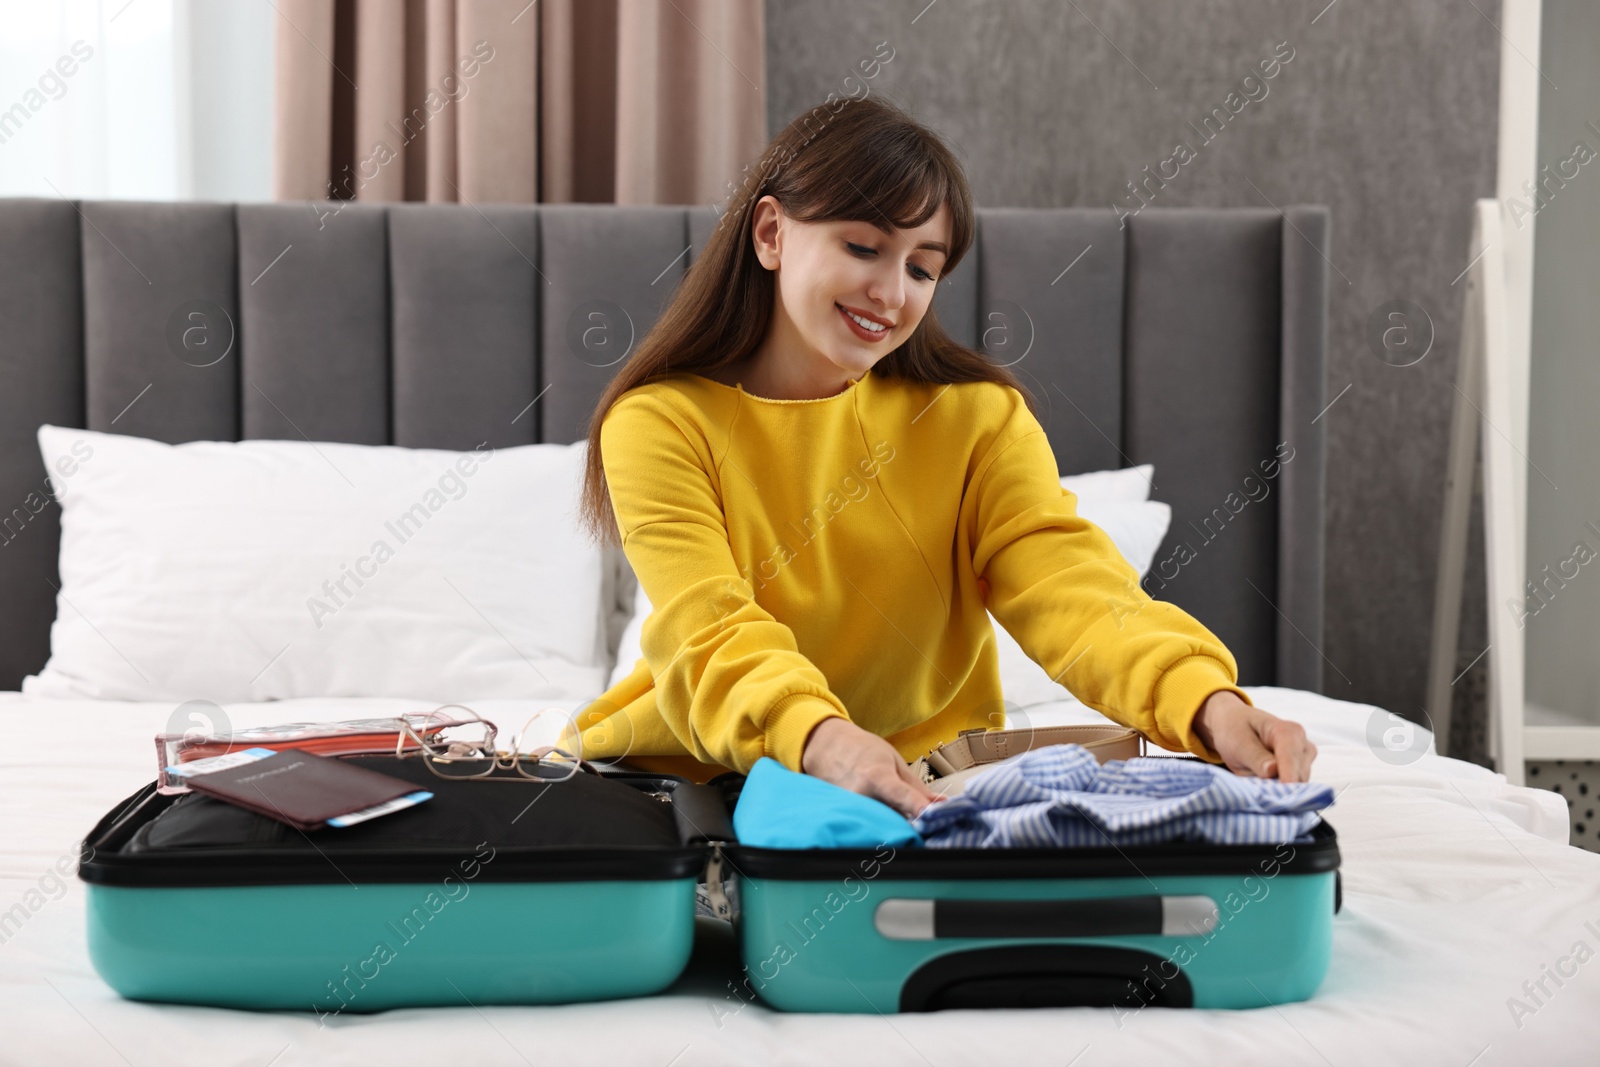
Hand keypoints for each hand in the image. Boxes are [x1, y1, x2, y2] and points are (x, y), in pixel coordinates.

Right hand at [801, 717, 942, 818]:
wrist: (824, 747)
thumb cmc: (861, 750)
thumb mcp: (893, 760)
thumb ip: (917, 787)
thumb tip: (942, 804)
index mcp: (876, 776)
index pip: (902, 796)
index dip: (920, 808)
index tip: (936, 817)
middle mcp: (859, 795)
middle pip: (892, 820)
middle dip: (911, 827)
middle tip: (925, 826)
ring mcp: (846, 809)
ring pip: (879, 828)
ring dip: (894, 829)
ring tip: (898, 821)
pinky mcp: (839, 817)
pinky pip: (865, 828)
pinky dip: (877, 828)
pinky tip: (880, 821)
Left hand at [1190, 691, 1316, 781]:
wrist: (1234, 723)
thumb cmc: (1235, 731)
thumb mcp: (1238, 744)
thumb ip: (1256, 758)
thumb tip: (1273, 771)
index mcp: (1287, 731)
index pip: (1291, 760)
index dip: (1287, 779)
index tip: (1280, 796)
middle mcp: (1302, 743)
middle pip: (1299, 775)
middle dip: (1282, 787)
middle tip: (1258, 792)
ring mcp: (1305, 756)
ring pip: (1300, 783)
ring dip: (1281, 789)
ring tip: (1258, 784)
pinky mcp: (1302, 768)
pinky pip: (1297, 786)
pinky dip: (1282, 789)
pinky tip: (1266, 785)